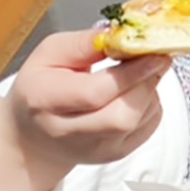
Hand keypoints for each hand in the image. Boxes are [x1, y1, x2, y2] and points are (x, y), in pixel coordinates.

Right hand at [0, 30, 170, 190]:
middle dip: (146, 83)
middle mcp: (67, 132)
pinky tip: (134, 94)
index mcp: (44, 100)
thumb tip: (120, 36)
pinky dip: (151, 105)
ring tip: (138, 75)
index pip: (95, 93)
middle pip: (123, 115)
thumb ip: (84, 43)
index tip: (153, 53)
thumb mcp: (50, 53)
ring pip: (140, 120)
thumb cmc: (42, 86)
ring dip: (150, 91)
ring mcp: (95, 149)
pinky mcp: (116, 154)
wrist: (35, 134)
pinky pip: (149, 126)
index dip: (130, 73)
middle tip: (155, 59)